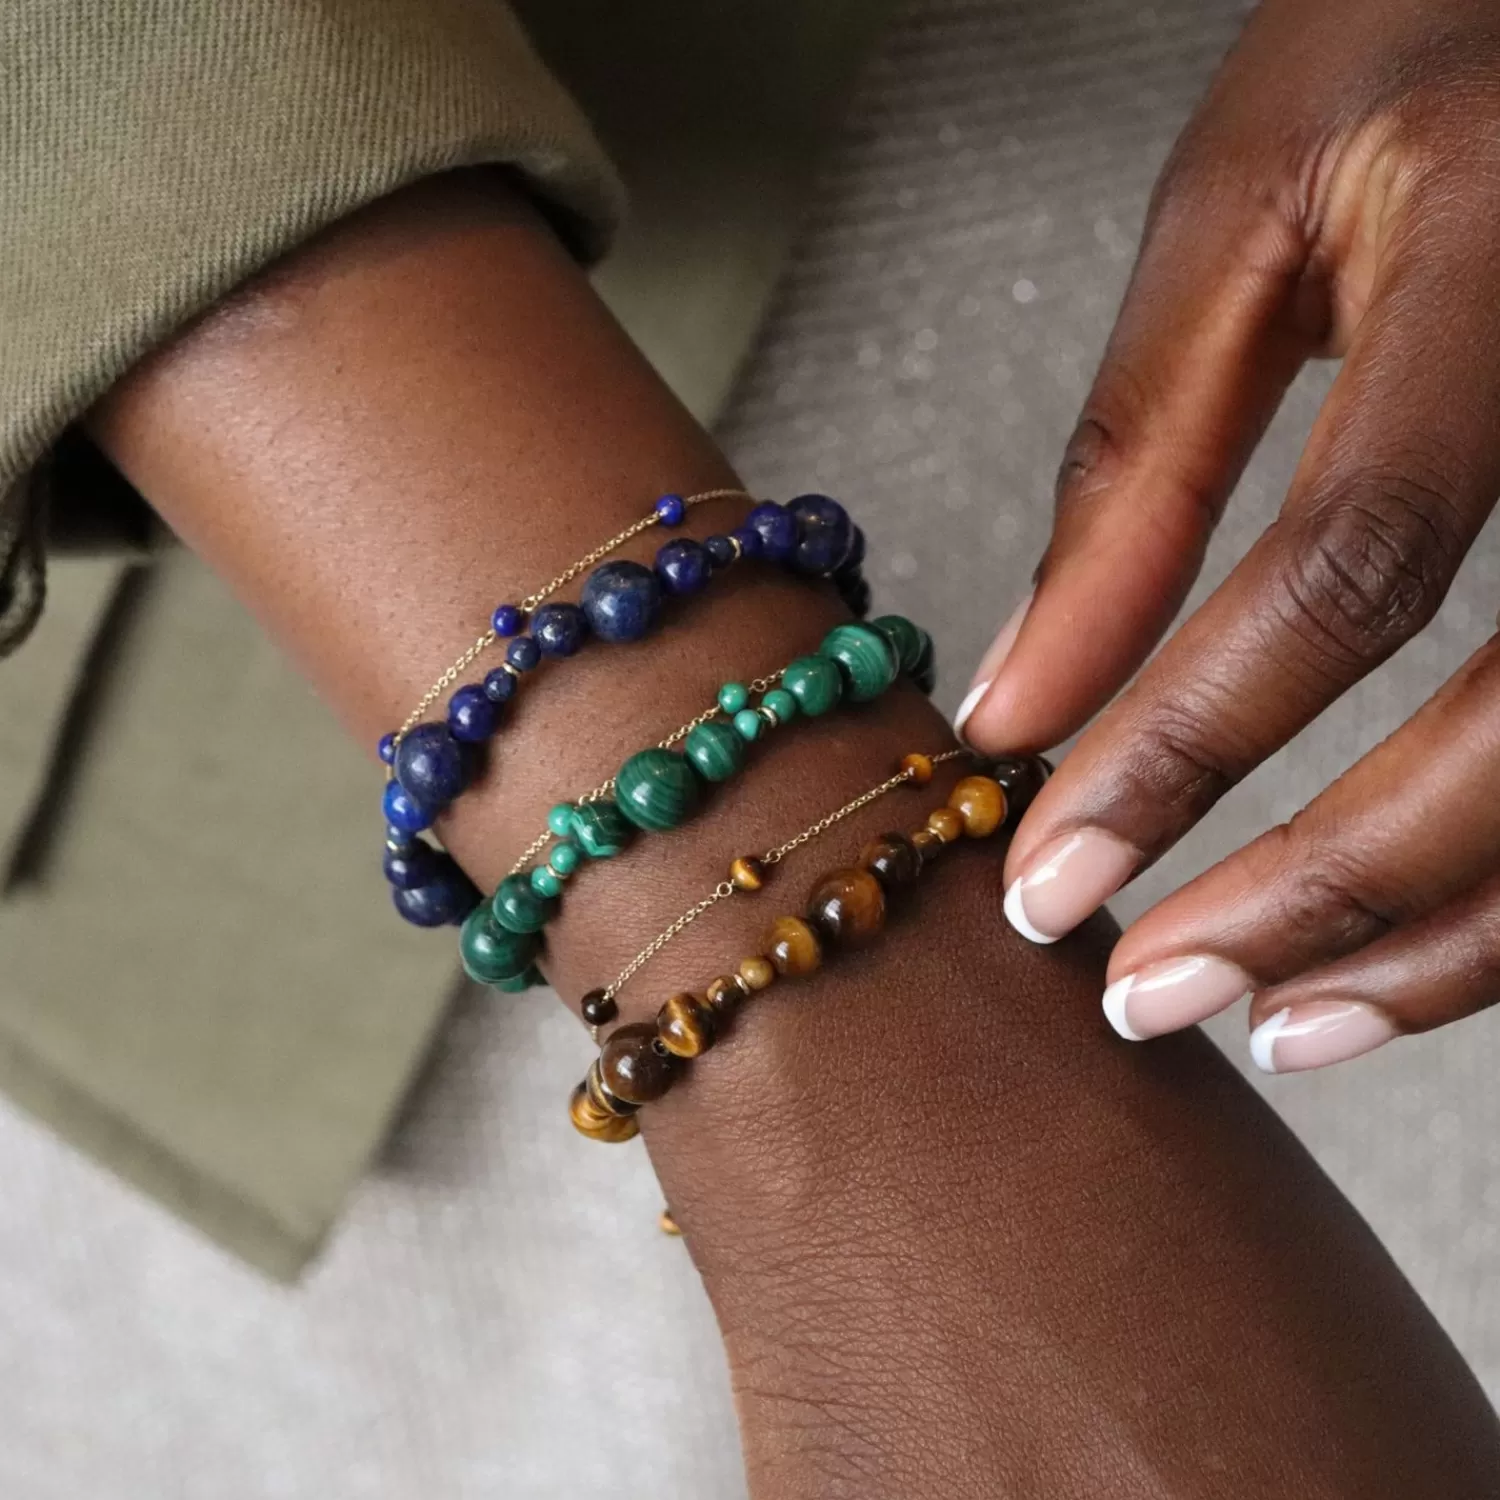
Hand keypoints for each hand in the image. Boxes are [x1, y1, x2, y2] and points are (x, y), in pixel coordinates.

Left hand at [956, 0, 1499, 1071]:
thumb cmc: (1401, 53)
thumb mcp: (1243, 218)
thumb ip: (1135, 465)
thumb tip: (1021, 701)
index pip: (1353, 568)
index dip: (1189, 748)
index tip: (1049, 876)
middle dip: (1321, 890)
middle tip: (1146, 991)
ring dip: (1443, 938)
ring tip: (1273, 1018)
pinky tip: (1399, 945)